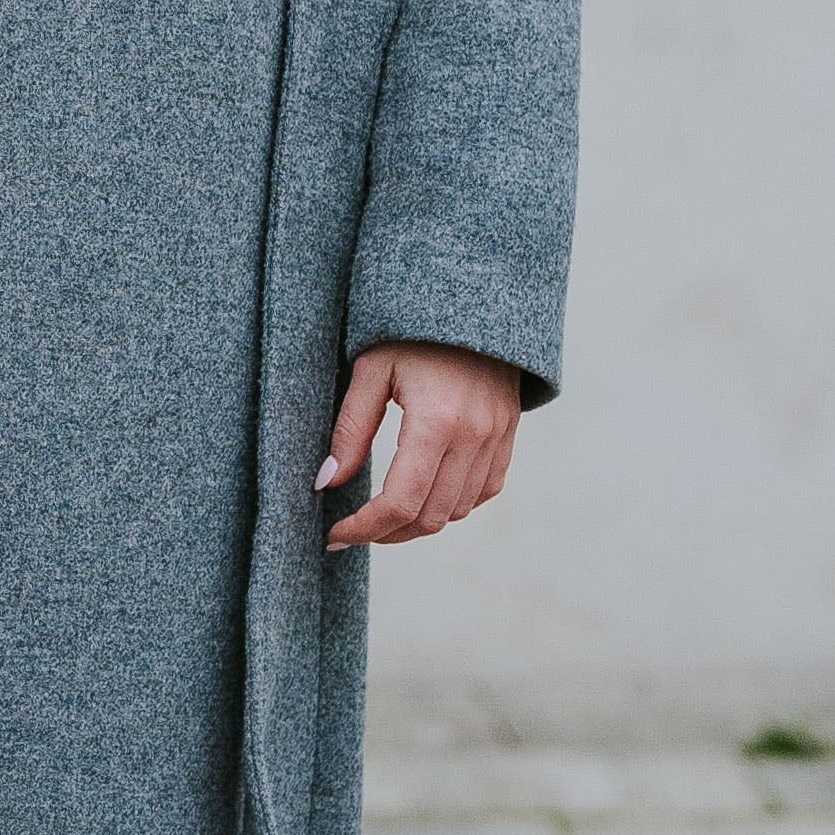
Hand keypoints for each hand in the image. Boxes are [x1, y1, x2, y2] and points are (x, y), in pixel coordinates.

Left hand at [320, 341, 524, 548]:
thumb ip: (350, 431)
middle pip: (430, 517)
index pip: (400, 502)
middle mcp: (473, 437)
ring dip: (418, 523)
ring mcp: (497, 438)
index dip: (364, 529)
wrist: (473, 299)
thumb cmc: (411, 332)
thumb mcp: (370, 371)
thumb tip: (326, 483)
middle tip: (354, 530)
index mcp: (436, 421)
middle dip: (387, 534)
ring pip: (458, 511)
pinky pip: (484, 491)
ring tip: (383, 516)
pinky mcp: (508, 434)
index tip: (335, 535)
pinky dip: (453, 504)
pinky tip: (424, 495)